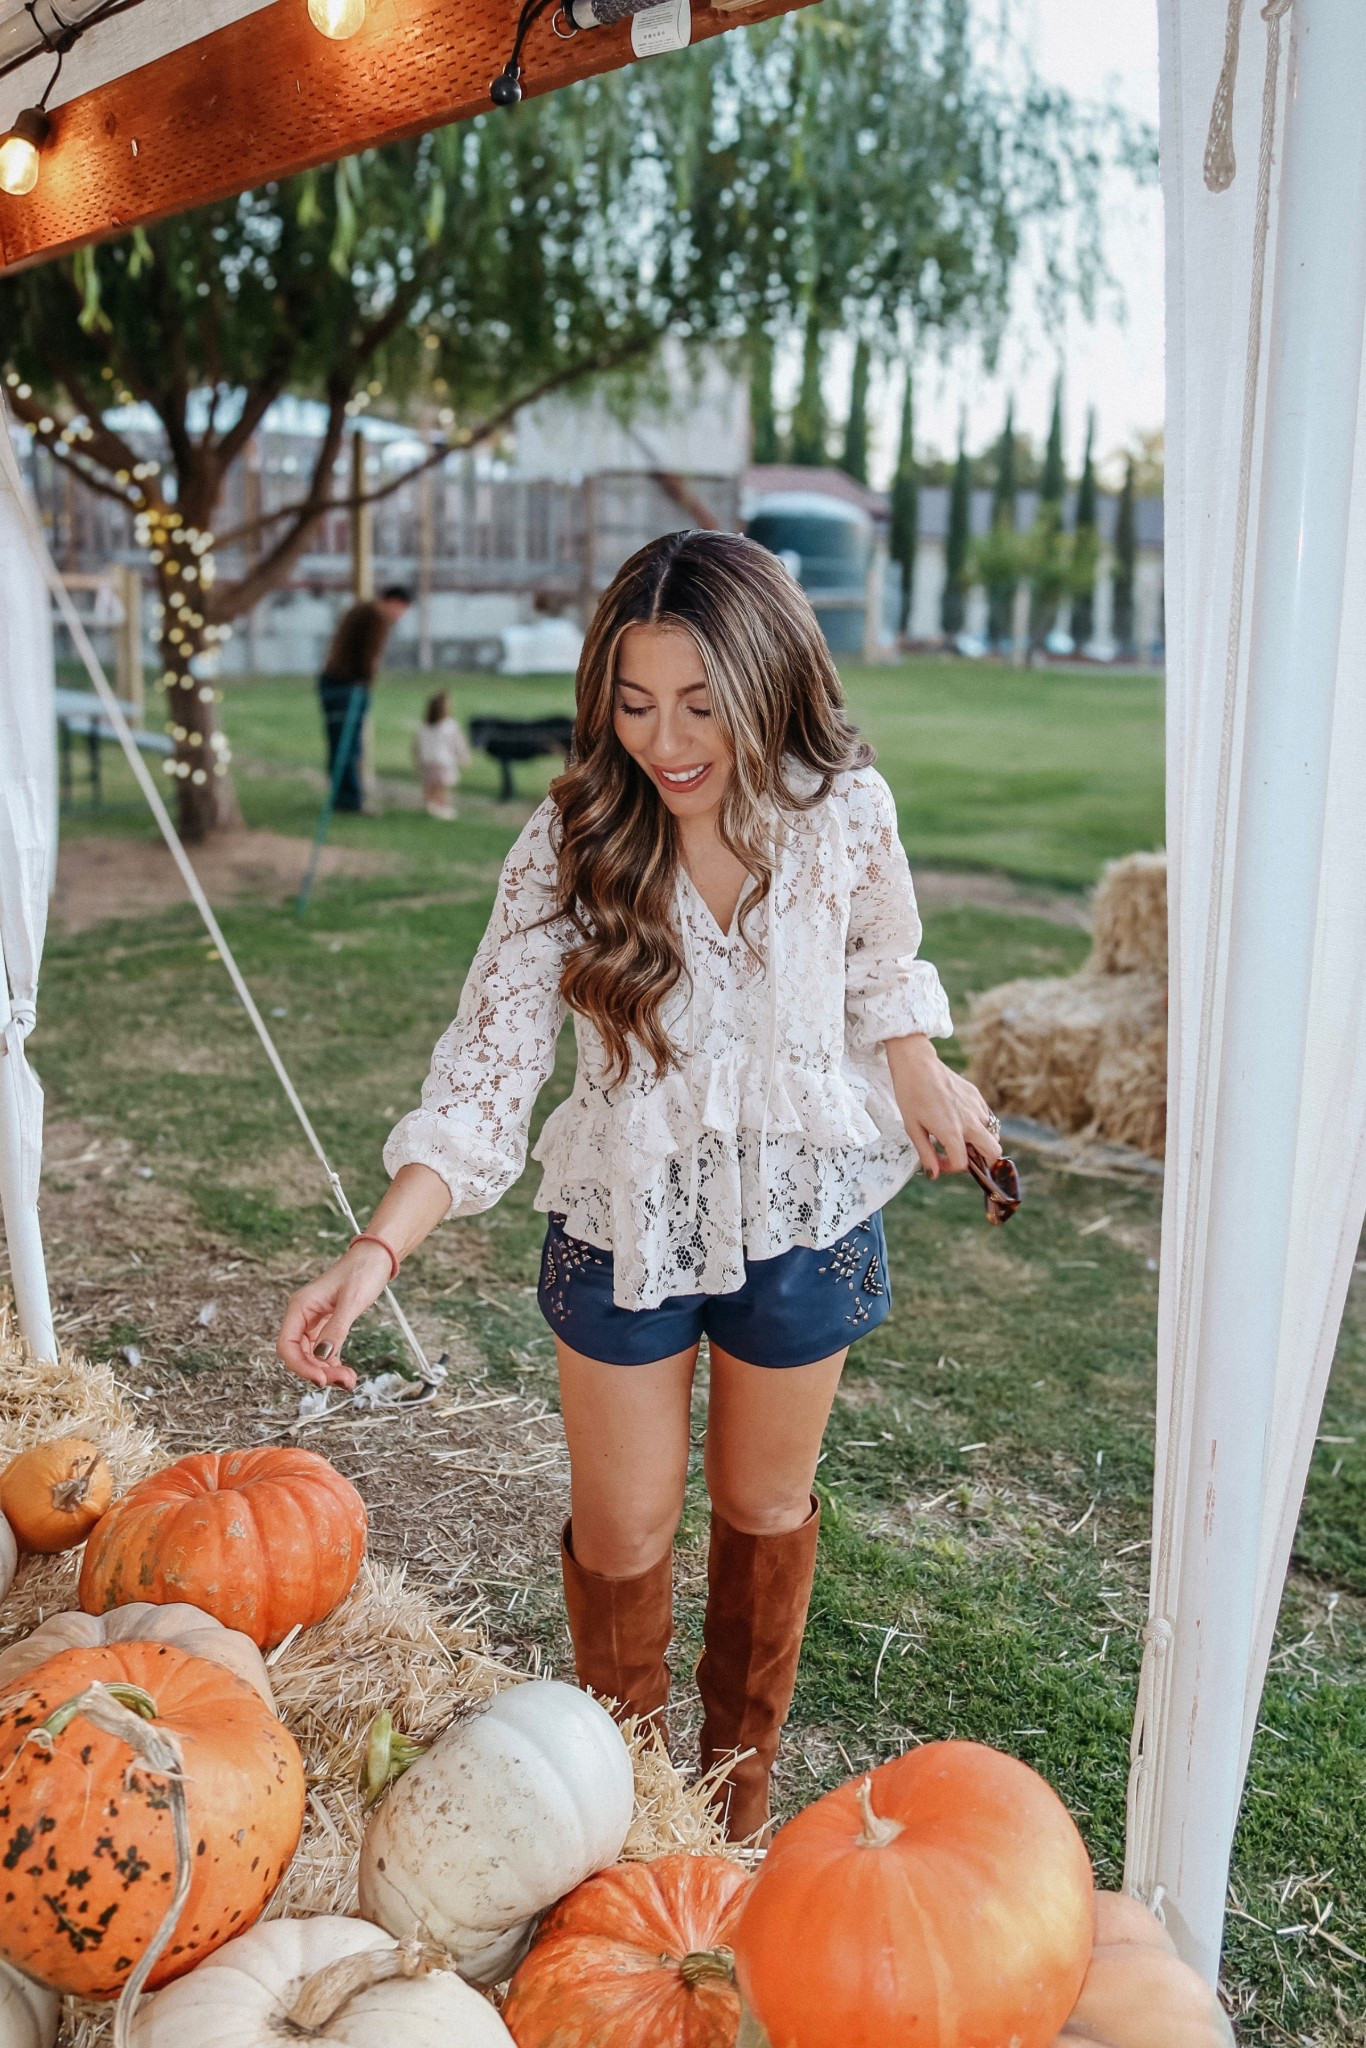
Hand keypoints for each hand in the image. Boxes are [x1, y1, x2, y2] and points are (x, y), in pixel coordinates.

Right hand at [276, 1241, 393, 1387]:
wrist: (376, 1258)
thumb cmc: (362, 1271)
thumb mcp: (351, 1301)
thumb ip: (336, 1330)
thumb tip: (322, 1357)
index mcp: (300, 1307)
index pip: (287, 1345)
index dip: (300, 1366)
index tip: (320, 1379)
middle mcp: (303, 1316)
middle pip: (300, 1354)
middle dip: (318, 1371)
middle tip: (343, 1380)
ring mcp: (314, 1322)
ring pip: (312, 1356)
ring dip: (327, 1371)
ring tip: (349, 1379)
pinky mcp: (327, 1326)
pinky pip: (323, 1351)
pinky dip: (332, 1364)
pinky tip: (345, 1372)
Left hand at [885, 1034, 1002, 1180]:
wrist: (917, 1064)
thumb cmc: (911, 1094)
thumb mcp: (913, 1128)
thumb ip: (926, 1153)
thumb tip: (934, 1174)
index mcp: (951, 1131)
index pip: (963, 1163)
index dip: (950, 1168)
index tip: (939, 1161)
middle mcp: (969, 1121)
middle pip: (994, 1153)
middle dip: (983, 1162)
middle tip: (964, 1157)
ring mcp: (976, 1107)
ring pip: (992, 1134)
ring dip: (980, 1142)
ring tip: (960, 1138)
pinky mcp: (977, 1096)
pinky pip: (987, 1118)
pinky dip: (980, 1126)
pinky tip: (961, 1120)